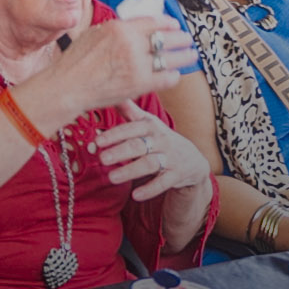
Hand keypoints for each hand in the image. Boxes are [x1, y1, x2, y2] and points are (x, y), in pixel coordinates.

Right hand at [48, 10, 196, 113]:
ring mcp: (136, 64)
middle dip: (182, 39)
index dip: (169, 23)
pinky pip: (166, 78)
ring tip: (190, 55)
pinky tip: (174, 74)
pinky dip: (173, 76)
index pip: (154, 21)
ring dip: (184, 56)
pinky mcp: (139, 84)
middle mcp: (131, 43)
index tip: (175, 25)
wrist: (68, 86)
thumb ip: (116, 29)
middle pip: (167, 38)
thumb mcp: (94, 34)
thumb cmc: (76, 61)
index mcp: (120, 28)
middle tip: (188, 40)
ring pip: (171, 58)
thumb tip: (132, 26)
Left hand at [86, 105, 210, 202]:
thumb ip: (129, 111)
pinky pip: (164, 182)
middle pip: (138, 145)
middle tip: (101, 158)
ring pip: (149, 164)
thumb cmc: (160, 138)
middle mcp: (161, 140)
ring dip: (130, 171)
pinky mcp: (176, 174)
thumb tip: (111, 92)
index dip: (114, 135)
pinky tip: (136, 195)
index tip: (97, 142)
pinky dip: (150, 189)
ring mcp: (170, 157)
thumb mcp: (147, 122)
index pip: (131, 128)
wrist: (192, 159)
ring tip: (111, 178)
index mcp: (151, 125)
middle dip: (119, 152)